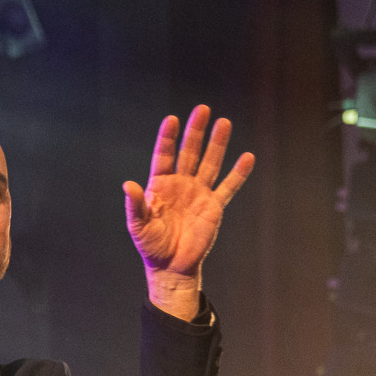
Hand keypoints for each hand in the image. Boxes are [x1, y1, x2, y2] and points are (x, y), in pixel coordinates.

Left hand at [124, 104, 253, 317]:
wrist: (171, 266)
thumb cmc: (151, 245)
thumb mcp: (138, 225)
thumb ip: (136, 205)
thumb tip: (129, 185)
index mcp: (160, 185)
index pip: (164, 155)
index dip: (167, 137)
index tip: (171, 119)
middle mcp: (181, 184)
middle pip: (189, 152)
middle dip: (195, 131)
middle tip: (202, 109)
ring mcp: (199, 193)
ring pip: (210, 163)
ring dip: (217, 144)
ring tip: (224, 122)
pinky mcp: (214, 207)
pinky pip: (228, 187)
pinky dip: (238, 174)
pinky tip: (247, 157)